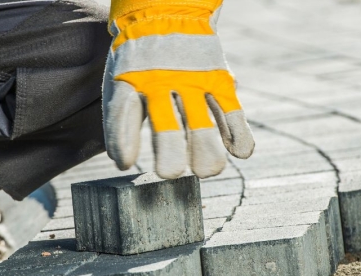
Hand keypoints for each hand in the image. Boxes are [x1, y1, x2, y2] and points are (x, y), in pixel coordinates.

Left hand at [103, 0, 253, 178]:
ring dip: (206, 152)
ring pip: (202, 124)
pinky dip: (238, 133)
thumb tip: (123, 160)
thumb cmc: (137, 61)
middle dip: (170, 155)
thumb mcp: (120, 80)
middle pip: (167, 126)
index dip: (124, 140)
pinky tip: (240, 152)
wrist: (165, 12)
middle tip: (170, 173)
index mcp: (129, 80)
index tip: (126, 163)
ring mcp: (192, 80)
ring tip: (206, 171)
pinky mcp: (217, 79)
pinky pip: (230, 110)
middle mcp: (160, 81)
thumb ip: (123, 117)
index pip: (123, 114)